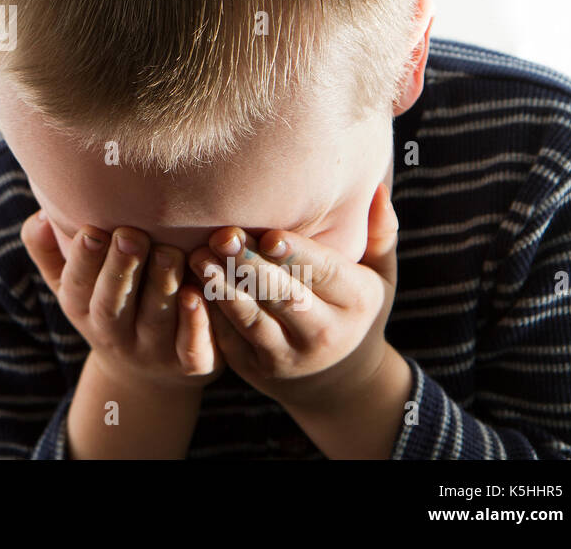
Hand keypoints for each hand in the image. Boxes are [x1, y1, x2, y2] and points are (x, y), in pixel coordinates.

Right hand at [22, 211, 224, 391]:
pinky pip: (191, 348)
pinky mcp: (190, 365)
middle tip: (130, 235)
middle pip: (112, 306)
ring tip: (168, 252)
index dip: (83, 260)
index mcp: (82, 309)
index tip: (91, 231)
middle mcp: (114, 334)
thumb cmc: (104, 305)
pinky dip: (195, 323)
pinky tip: (197, 295)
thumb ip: (47, 249)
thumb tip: (40, 216)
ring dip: (161, 286)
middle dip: (120, 270)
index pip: (76, 286)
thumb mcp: (68, 285)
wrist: (143, 377)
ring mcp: (152, 351)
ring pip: (155, 320)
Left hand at [185, 182, 399, 412]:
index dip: (298, 255)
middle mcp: (324, 333)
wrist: (339, 383)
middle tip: (222, 236)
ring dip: (223, 288)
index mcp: (357, 302)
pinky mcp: (256, 367)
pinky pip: (230, 339)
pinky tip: (190, 285)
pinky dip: (210, 313)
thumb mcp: (379, 278)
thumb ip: (379, 234)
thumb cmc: (355, 310)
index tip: (270, 235)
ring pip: (252, 320)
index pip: (326, 274)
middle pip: (284, 297)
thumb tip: (377, 188)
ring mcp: (287, 355)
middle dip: (252, 267)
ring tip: (198, 258)